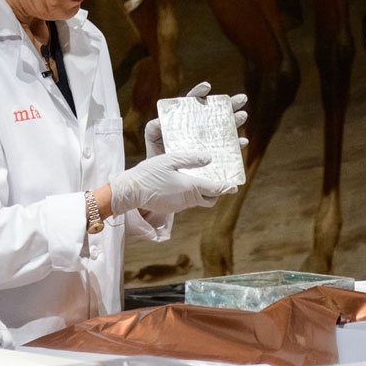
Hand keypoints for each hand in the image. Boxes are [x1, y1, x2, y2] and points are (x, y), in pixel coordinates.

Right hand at [107, 151, 223, 214]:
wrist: (131, 191)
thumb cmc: (149, 173)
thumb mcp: (169, 160)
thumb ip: (190, 159)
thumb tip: (209, 158)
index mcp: (190, 187)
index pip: (215, 189)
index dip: (226, 188)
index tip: (234, 186)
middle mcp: (188, 199)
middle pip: (210, 199)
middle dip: (217, 192)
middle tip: (219, 181)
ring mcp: (180, 205)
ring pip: (198, 201)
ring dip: (203, 193)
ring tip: (203, 179)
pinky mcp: (173, 207)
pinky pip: (188, 202)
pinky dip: (192, 195)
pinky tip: (185, 183)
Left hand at [144, 81, 249, 157]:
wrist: (162, 174)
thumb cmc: (157, 152)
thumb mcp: (153, 138)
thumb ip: (153, 128)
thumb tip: (159, 121)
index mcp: (185, 117)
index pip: (193, 101)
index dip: (200, 92)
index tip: (207, 87)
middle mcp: (199, 126)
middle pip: (216, 111)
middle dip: (230, 104)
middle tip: (241, 99)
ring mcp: (208, 139)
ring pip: (225, 127)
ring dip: (236, 121)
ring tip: (243, 116)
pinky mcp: (213, 153)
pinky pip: (227, 147)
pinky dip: (236, 144)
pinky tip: (242, 141)